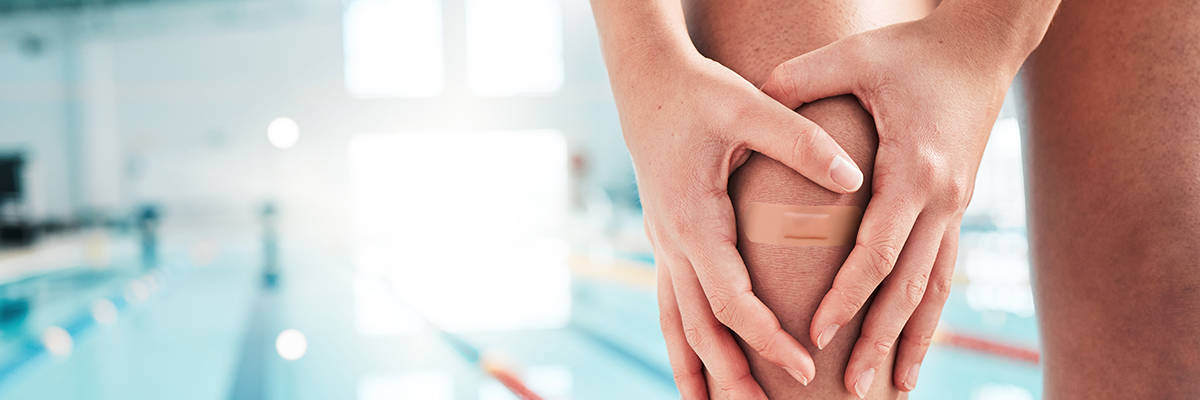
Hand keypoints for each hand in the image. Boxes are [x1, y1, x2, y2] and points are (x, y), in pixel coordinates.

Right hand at [622, 53, 864, 397]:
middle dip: (731, 376)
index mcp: (694, 220)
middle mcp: (672, 242)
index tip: (806, 368)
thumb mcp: (749, 107)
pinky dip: (683, 344)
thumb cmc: (699, 93)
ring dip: (697, 371)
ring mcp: (664, 245)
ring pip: (677, 324)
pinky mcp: (667, 241)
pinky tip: (695, 371)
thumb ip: (801, 142)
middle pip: (700, 327)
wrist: (647, 80)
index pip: (732, 298)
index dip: (768, 338)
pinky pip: (672, 305)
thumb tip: (855, 177)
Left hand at [761, 9, 1029, 395]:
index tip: (815, 331)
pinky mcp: (955, 209)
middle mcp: (941, 199)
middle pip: (908, 286)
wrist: (981, 46)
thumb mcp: (854, 55)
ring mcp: (954, 208)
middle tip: (853, 387)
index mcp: (913, 169)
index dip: (846, 296)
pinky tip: (914, 349)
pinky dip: (928, 315)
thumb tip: (752, 97)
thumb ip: (801, 80)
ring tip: (893, 388)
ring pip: (934, 290)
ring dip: (912, 341)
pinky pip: (942, 273)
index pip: (877, 250)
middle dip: (879, 339)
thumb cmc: (911, 49)